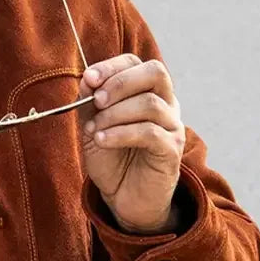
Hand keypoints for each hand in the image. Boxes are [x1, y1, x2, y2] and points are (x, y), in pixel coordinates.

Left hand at [76, 54, 185, 232]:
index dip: (112, 67)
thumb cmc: (112, 159)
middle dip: (120, 83)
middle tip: (97, 101)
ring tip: (94, 131)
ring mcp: (172, 126)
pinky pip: (150, 133)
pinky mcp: (171, 150)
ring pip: (150, 104)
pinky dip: (120, 134)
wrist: (123, 197)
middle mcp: (166, 104)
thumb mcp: (94, 126)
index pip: (137, 63)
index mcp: (148, 93)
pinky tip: (102, 141)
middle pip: (155, 73)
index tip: (89, 79)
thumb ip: (90, 102)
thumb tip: (87, 78)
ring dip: (114, 115)